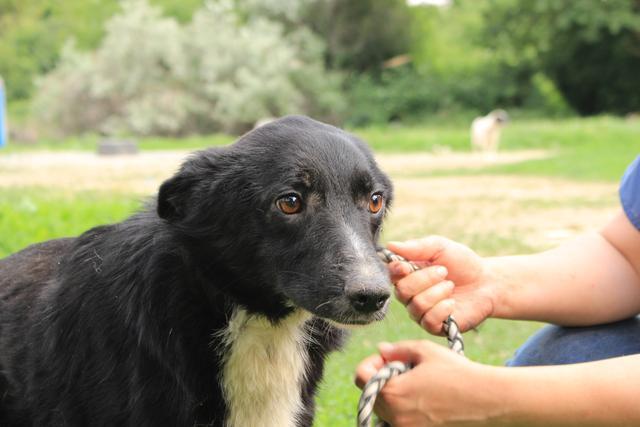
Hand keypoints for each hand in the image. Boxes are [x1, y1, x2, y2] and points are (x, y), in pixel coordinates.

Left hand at [355, 340, 492, 425]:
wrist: (488, 400)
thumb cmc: (457, 372)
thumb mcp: (425, 351)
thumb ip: (397, 349)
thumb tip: (380, 350)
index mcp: (392, 392)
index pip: (360, 377)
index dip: (371, 363)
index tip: (388, 359)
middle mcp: (395, 416)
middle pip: (372, 395)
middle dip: (382, 379)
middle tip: (405, 370)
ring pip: (386, 411)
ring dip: (393, 396)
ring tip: (417, 385)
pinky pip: (401, 422)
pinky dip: (406, 411)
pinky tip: (425, 400)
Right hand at [388, 236, 494, 332]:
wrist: (487, 283)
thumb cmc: (463, 263)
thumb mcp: (440, 248)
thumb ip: (416, 247)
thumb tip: (391, 245)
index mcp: (408, 274)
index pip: (390, 275)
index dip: (395, 272)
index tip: (406, 266)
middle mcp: (411, 295)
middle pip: (402, 291)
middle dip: (424, 279)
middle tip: (444, 272)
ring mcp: (421, 312)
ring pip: (417, 306)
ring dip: (437, 292)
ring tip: (451, 285)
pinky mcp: (434, 327)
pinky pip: (428, 320)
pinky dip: (442, 309)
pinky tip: (452, 302)